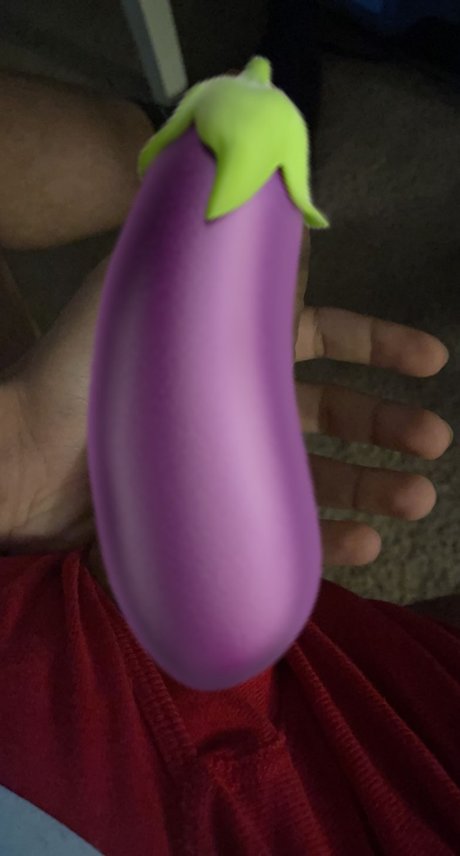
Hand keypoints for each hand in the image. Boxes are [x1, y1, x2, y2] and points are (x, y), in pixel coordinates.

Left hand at [0, 263, 450, 574]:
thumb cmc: (93, 372)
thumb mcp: (163, 291)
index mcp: (236, 350)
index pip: (323, 339)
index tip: (431, 363)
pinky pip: (277, 526)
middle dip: (387, 426)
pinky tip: (364, 547)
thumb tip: (298, 233)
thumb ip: (226, 258)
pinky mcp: (212, 514)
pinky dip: (322, 539)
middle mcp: (238, 404)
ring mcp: (227, 463)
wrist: (31, 457)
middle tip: (434, 445)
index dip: (379, 348)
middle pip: (331, 414)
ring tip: (416, 500)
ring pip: (314, 475)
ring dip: (372, 488)